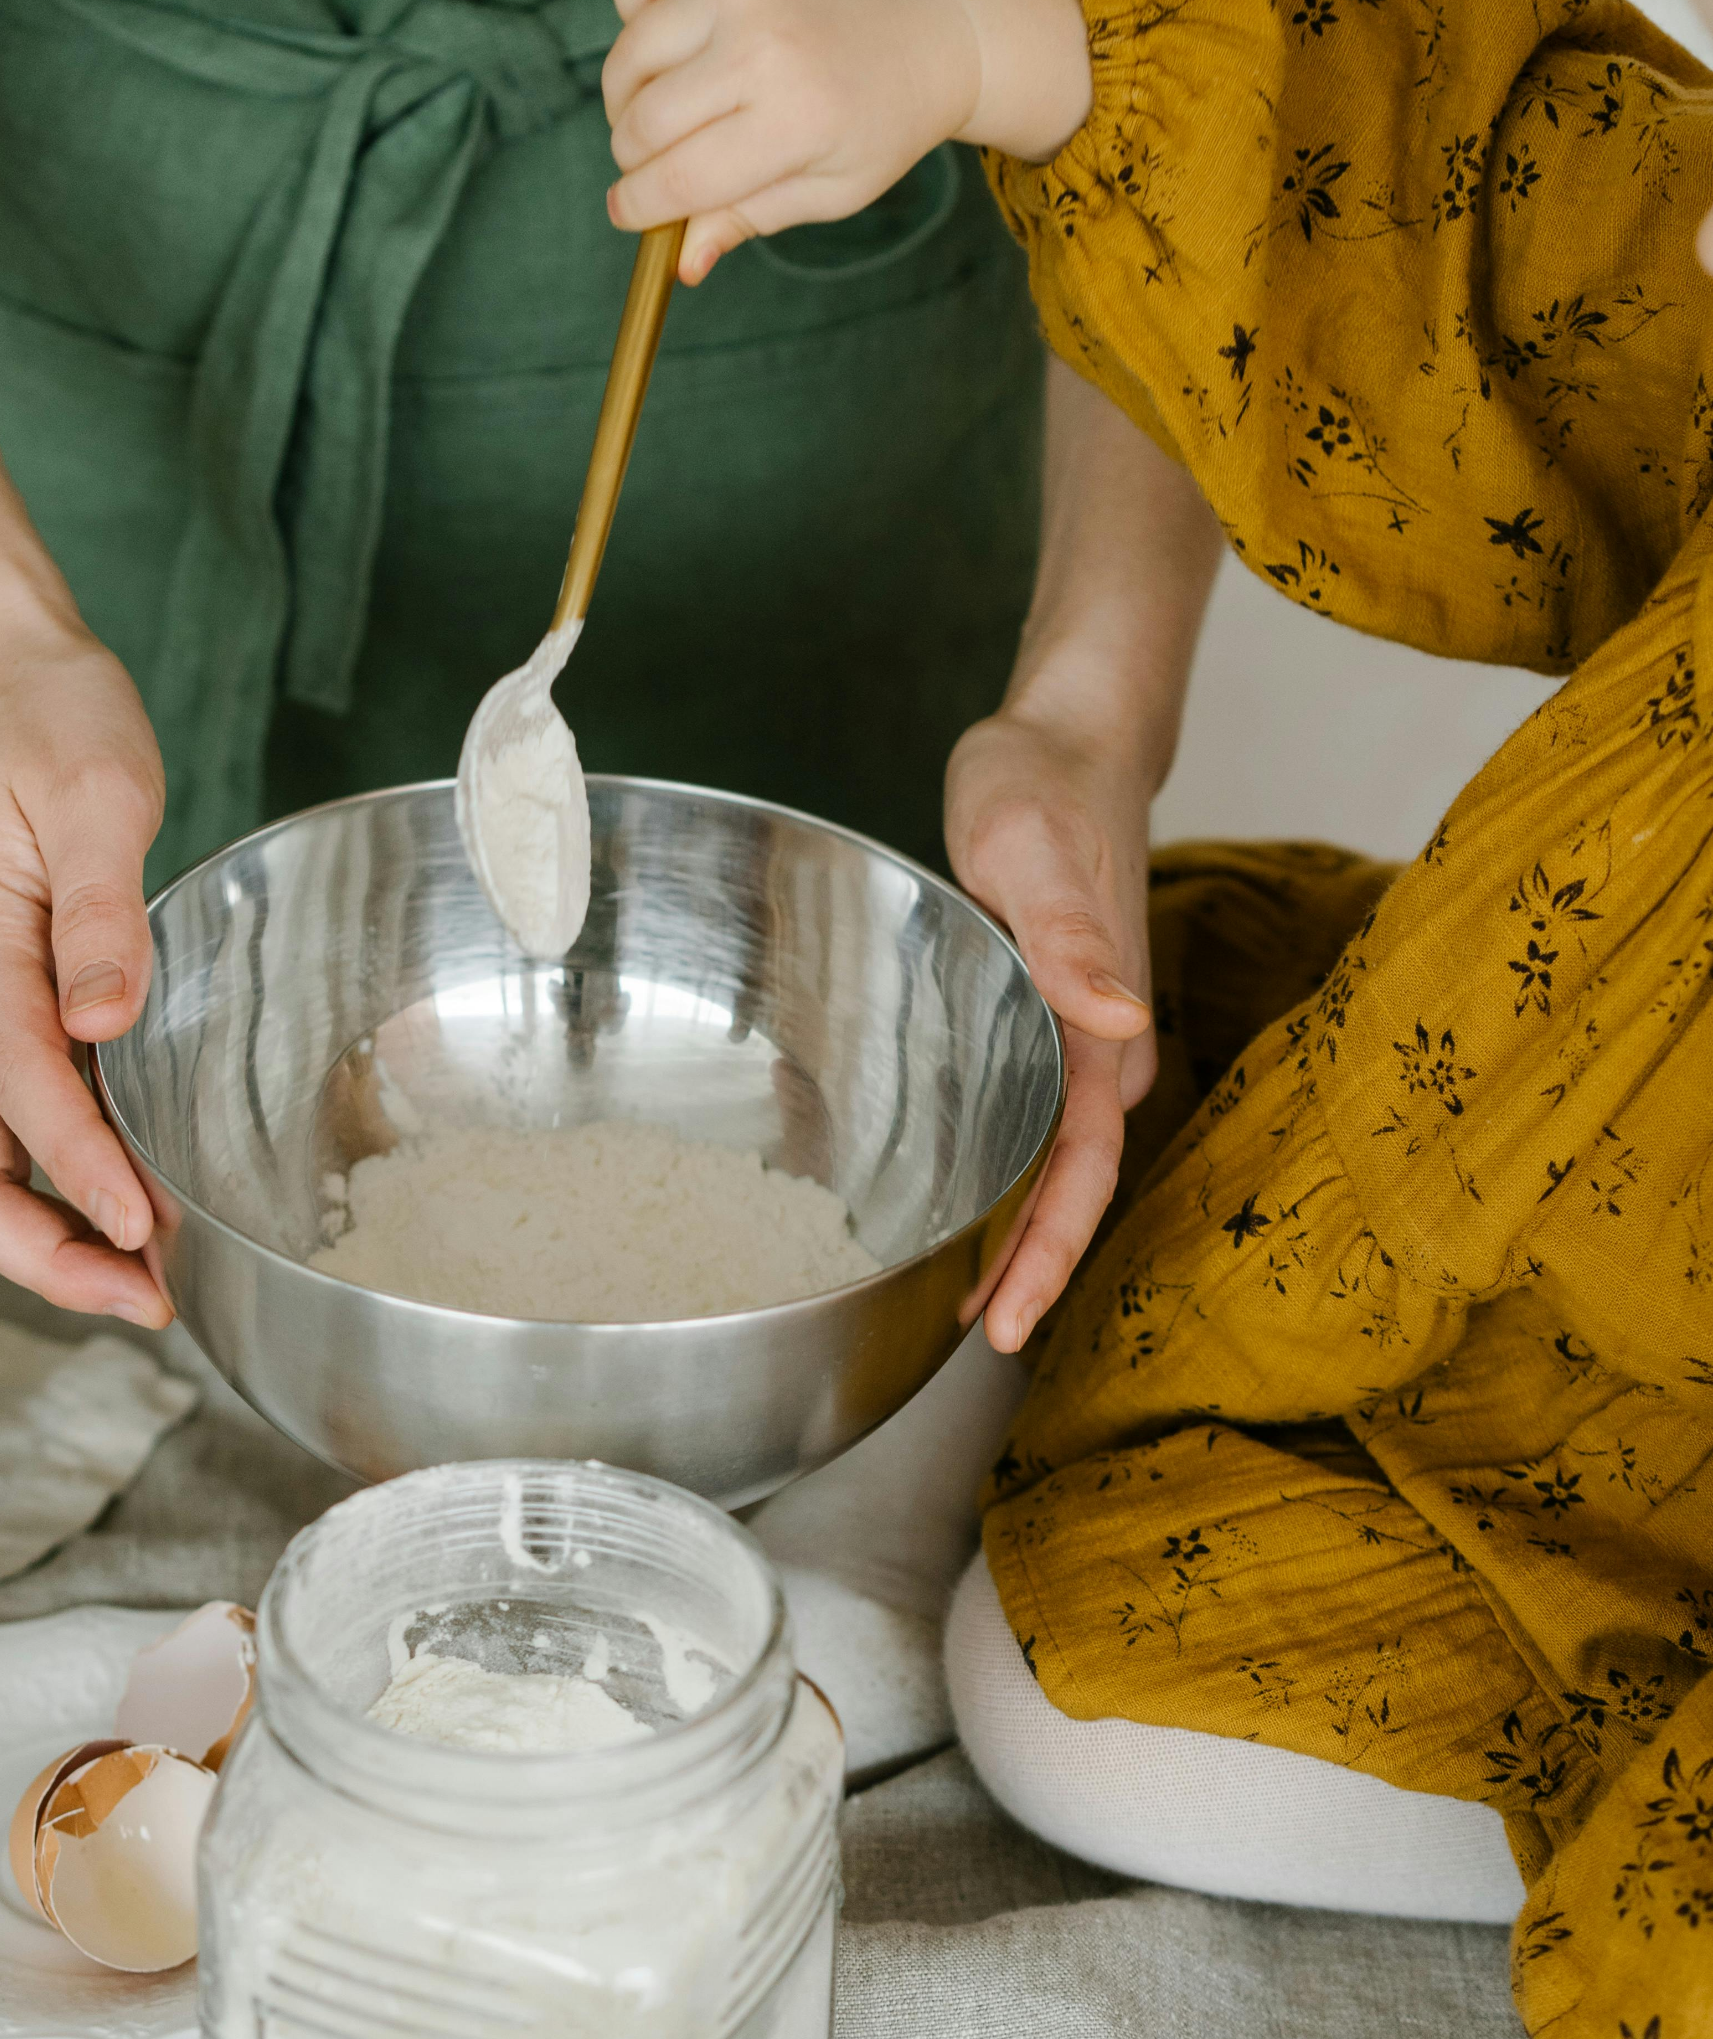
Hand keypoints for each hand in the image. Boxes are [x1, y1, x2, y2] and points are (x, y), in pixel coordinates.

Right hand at [0, 620, 171, 1324]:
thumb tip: (103, 1020)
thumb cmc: (55, 725)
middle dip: (43, 1254)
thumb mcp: (97, 791)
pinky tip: (132, 1202)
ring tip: (148, 1278)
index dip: (78, 1170)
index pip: (15, 1088)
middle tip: (149, 1296)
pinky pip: (6, 1127)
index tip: (146, 1227)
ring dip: (49, 1235)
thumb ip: (100, 909)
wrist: (4, 684)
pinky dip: (57, 1183)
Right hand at [602, 0, 1090, 282]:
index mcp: (794, 120)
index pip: (675, 179)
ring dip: (626, 95)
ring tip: (662, 109)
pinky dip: (631, 4)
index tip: (627, 213)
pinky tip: (665, 37)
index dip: (636, 208)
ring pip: (630, 54)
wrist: (927, 35)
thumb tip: (681, 265)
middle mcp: (764, 44)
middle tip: (658, 165)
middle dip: (633, 160)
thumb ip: (746, 220)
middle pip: (643, 123)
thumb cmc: (877, 124)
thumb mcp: (826, 192)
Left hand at [945, 711, 1157, 1353]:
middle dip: (1032, 1268)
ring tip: (966, 1300)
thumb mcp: (1033, 845)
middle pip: (1073, 1183)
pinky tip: (959, 1199)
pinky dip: (1003, 1172)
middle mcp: (1102, 1044)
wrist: (1068, 740)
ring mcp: (1081, 1034)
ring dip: (1018, 1231)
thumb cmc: (1043, 784)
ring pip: (1053, 1159)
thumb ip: (1069, 936)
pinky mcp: (1050, 1016)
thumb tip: (1120, 1022)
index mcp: (1102, 1022)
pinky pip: (1033, 1117)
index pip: (1085, 1164)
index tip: (1010, 1317)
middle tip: (976, 1338)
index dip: (1049, 1249)